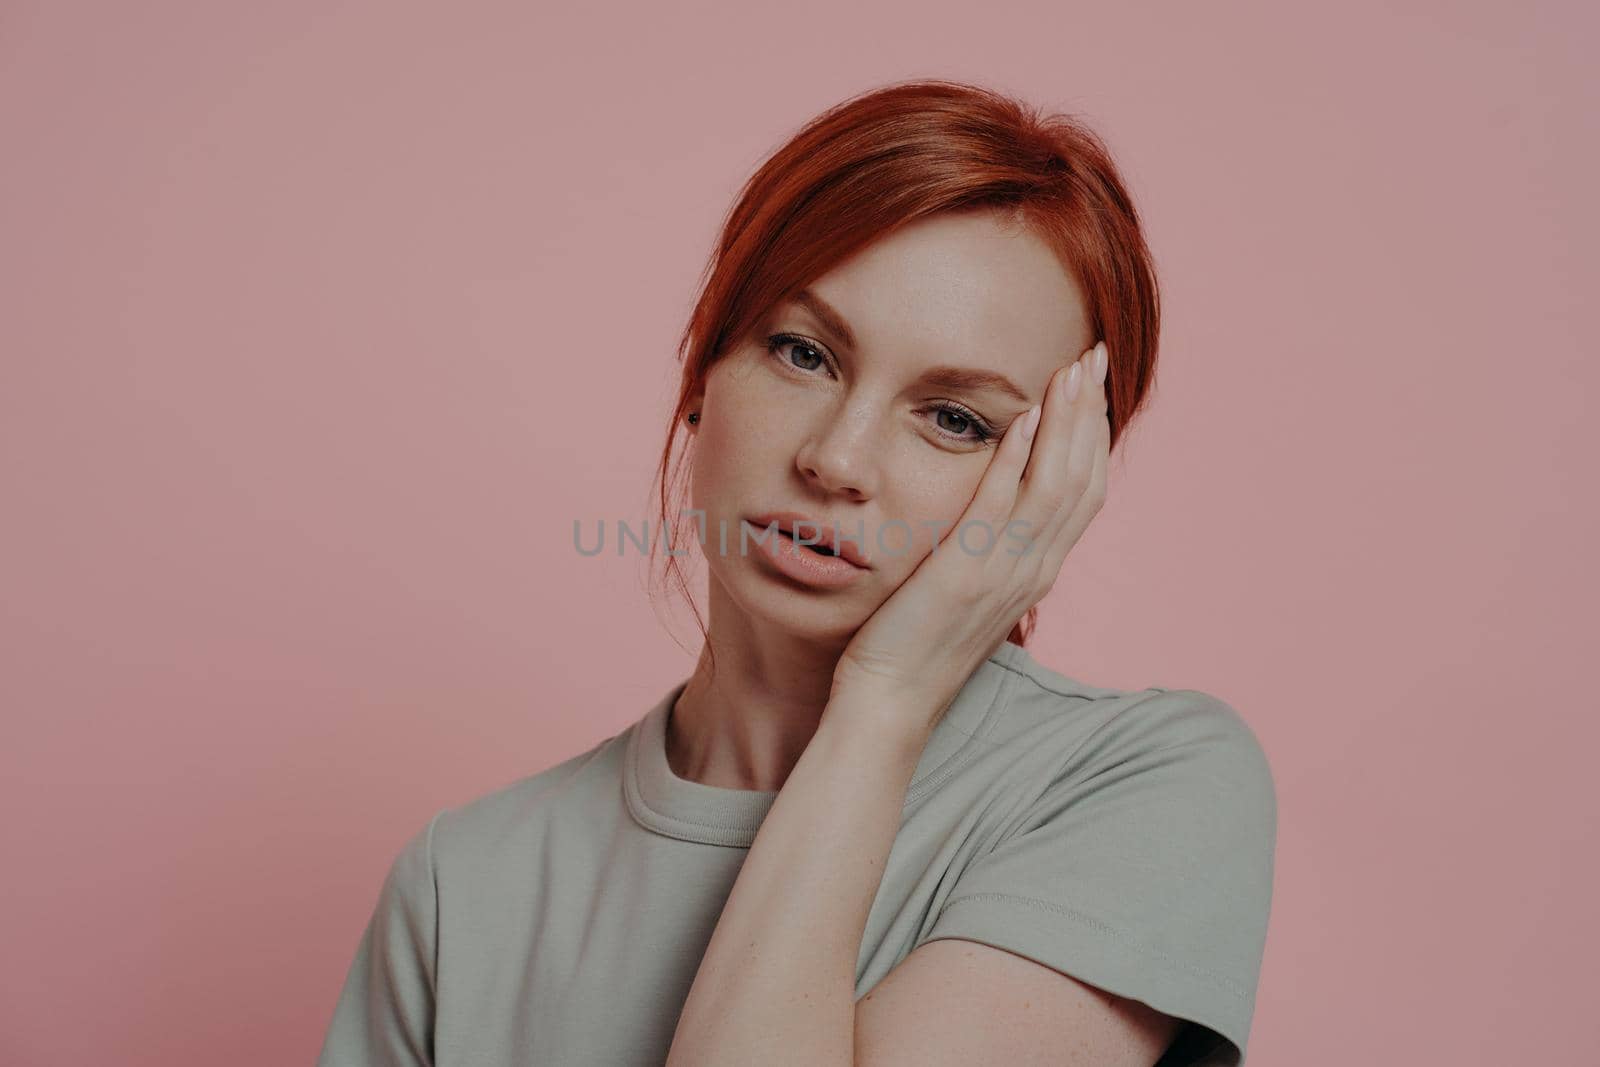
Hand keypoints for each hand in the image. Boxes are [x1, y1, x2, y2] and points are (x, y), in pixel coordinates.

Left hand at [831, 340, 1111, 731]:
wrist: (891, 701)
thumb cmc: (915, 646)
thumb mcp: (964, 589)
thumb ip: (986, 549)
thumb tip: (988, 512)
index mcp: (1035, 571)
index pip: (1083, 492)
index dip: (1093, 435)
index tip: (1093, 386)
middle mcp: (1033, 569)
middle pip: (1083, 479)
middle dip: (1092, 413)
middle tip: (1096, 357)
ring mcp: (1005, 572)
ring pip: (1057, 485)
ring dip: (1068, 422)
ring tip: (1073, 370)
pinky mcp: (966, 573)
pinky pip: (1002, 506)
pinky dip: (1018, 458)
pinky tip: (1023, 417)